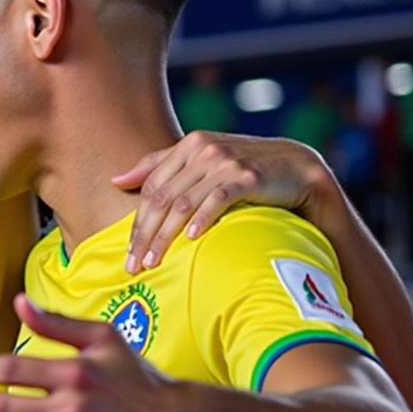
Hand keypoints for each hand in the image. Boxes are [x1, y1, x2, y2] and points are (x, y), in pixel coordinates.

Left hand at [113, 131, 334, 273]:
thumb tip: (116, 181)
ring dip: (165, 236)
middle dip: (144, 234)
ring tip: (154, 261)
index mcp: (187, 146)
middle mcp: (203, 150)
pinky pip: (216, 200)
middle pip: (161, 198)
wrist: (296, 167)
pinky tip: (191, 239)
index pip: (151, 188)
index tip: (128, 251)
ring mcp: (225, 162)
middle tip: (133, 264)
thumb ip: (159, 166)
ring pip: (183, 203)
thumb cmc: (242, 169)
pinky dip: (202, 219)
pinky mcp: (247, 177)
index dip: (137, 221)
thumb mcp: (200, 161)